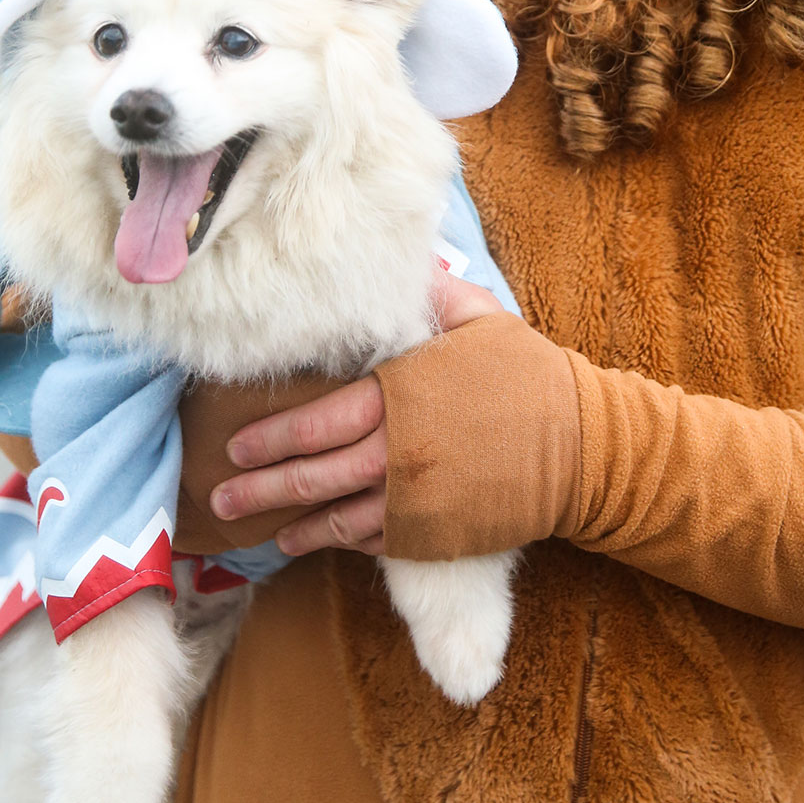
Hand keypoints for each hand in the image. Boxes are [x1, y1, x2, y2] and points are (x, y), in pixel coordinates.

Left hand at [209, 275, 505, 557]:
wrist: (582, 448)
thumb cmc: (528, 376)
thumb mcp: (480, 318)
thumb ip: (429, 292)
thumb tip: (397, 262)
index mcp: (402, 394)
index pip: (318, 419)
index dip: (272, 434)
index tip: (236, 443)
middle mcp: (399, 450)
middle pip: (312, 473)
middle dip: (260, 485)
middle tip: (220, 492)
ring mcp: (414, 498)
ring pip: (336, 516)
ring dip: (292, 524)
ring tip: (258, 528)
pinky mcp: (433, 533)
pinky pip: (373, 540)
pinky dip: (339, 540)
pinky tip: (315, 540)